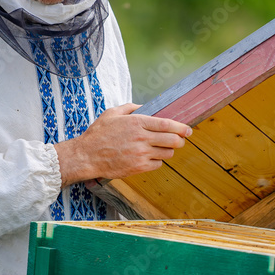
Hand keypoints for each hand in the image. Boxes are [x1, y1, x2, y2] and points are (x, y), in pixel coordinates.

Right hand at [54, 103, 192, 185]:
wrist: (86, 156)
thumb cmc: (98, 134)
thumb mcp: (112, 113)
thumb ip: (130, 107)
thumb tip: (144, 106)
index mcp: (137, 122)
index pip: (167, 124)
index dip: (181, 127)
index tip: (188, 129)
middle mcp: (141, 138)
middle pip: (173, 140)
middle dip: (180, 140)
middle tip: (180, 140)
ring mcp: (141, 154)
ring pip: (167, 153)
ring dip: (168, 151)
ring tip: (161, 148)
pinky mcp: (138, 167)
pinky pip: (157, 164)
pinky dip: (157, 161)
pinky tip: (149, 157)